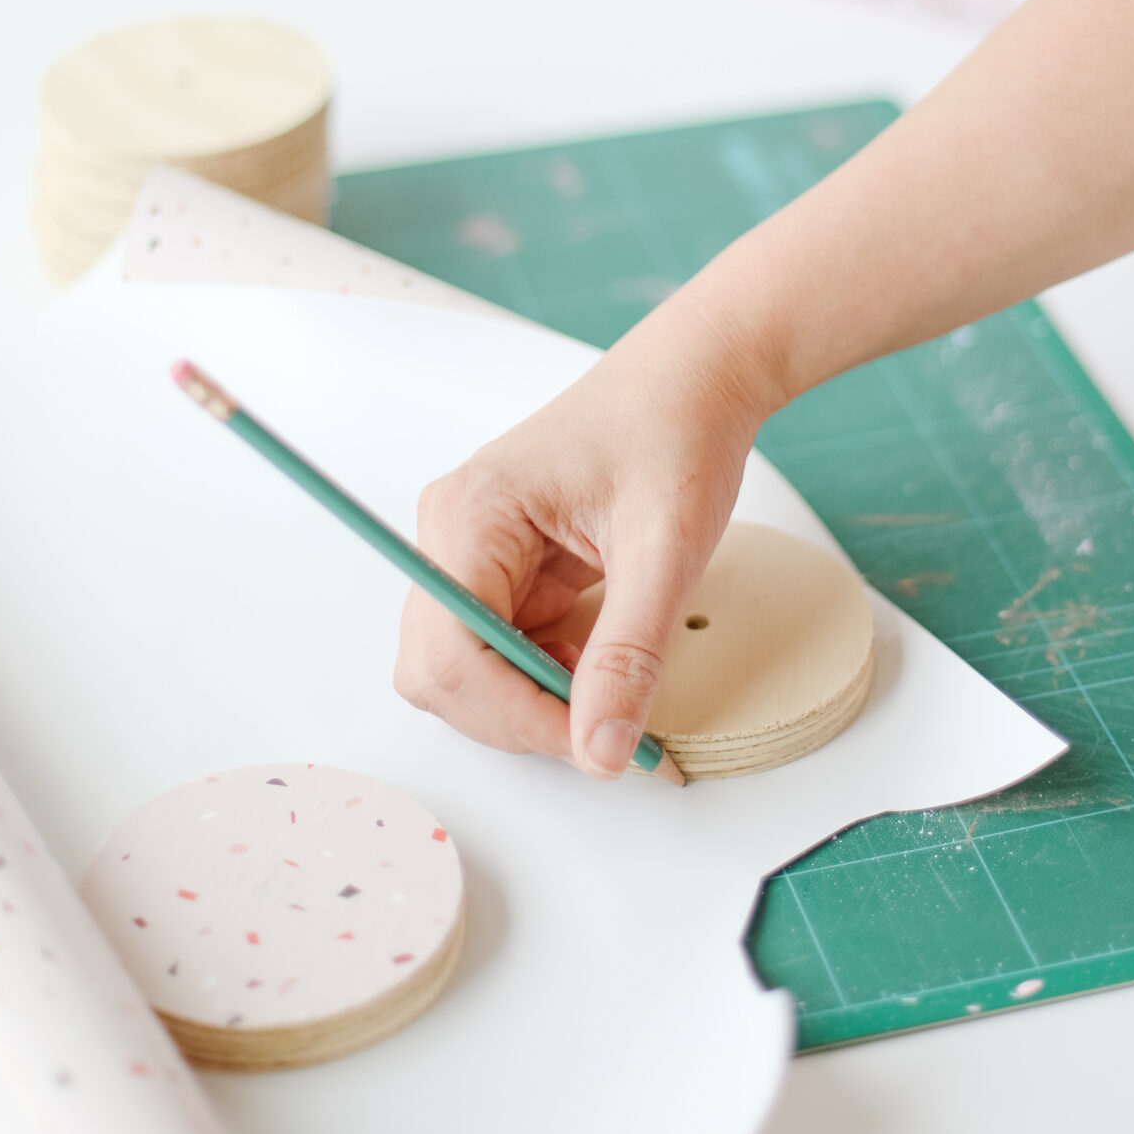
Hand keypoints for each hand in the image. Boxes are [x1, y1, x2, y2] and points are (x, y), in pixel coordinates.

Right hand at [394, 321, 769, 778]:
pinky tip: (595, 661)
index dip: (515, 715)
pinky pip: (497, 650)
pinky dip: (540, 677)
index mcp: (472, 515)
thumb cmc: (675, 433)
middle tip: (604, 730)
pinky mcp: (502, 569)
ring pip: (461, 671)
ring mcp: (471, 553)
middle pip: (439, 672)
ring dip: (526, 700)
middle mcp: (452, 534)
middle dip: (516, 715)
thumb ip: (627, 656)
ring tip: (606, 689)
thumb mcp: (663, 551)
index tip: (594, 743)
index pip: (450, 652)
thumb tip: (600, 752)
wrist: (694, 381)